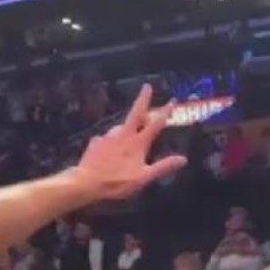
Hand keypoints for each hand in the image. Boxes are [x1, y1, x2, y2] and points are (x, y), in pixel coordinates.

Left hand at [75, 85, 186, 200]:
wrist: (86, 182)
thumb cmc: (117, 182)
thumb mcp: (143, 177)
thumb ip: (163, 166)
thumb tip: (183, 159)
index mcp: (137, 142)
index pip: (155, 124)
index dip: (165, 112)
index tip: (172, 100)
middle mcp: (122, 134)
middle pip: (135, 113)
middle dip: (142, 99)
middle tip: (147, 87)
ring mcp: (107, 136)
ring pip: (121, 127)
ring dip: (127, 126)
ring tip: (131, 130)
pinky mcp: (96, 142)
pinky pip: (107, 138)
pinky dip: (112, 140)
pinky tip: (110, 147)